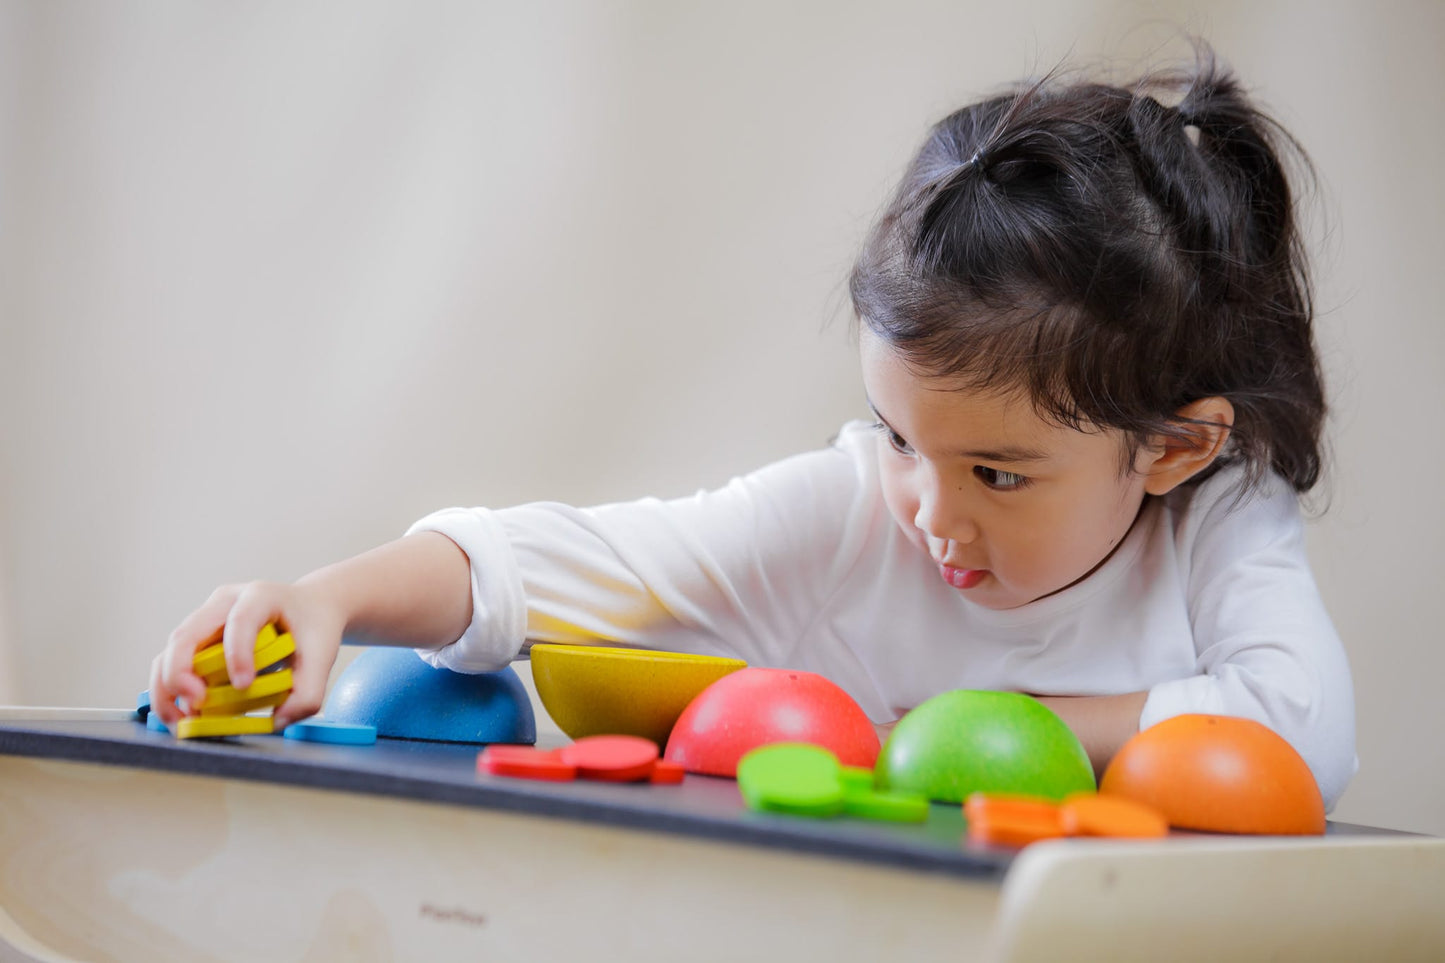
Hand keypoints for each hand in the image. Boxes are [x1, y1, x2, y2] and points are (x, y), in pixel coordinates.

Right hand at [149, 580, 346, 729]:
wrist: (309, 607)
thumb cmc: (313, 626)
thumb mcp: (323, 655)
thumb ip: (309, 693)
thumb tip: (277, 722)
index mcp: (261, 596)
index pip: (242, 619)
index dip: (237, 652)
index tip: (243, 685)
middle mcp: (225, 602)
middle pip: (187, 633)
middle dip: (181, 673)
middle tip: (196, 706)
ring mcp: (206, 618)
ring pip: (171, 650)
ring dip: (167, 688)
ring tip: (180, 720)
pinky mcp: (198, 638)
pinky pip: (172, 662)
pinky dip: (170, 690)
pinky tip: (182, 715)